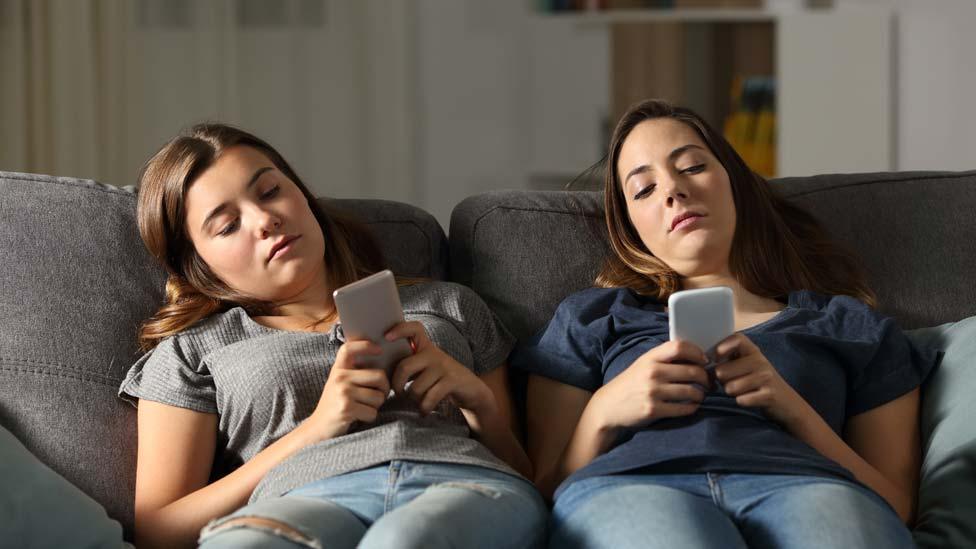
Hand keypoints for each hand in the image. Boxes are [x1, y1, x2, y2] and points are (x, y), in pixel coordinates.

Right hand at [304, 340, 391, 441]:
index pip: (349, 348)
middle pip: (380, 376)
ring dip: (376, 406)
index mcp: (338, 369)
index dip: (366, 346)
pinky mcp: (346, 408)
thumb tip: (382, 366)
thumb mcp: (340, 385)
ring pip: (379, 397)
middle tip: (377, 397)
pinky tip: (357, 418)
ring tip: (362, 408)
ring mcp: (342, 392)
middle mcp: (340, 377)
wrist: (317, 430)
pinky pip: (373, 412)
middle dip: (384, 390)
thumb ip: (354, 374)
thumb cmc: (335, 406)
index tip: (379, 350)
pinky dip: (369, 417)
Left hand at [385, 321, 494, 415]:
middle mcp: (434, 354)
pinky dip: (424, 408)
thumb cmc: (441, 381)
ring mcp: (444, 366)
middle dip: (397, 385)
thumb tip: (382, 373)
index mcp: (426, 348)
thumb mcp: (426, 368)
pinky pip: (429, 397)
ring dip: (413, 400)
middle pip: (405, 366)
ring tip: (417, 402)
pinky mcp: (452, 380)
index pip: (414, 328)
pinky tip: (425, 410)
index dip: (399, 329)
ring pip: (416, 387)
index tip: (386, 337)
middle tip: (399, 393)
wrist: (472, 390)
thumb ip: (409, 365)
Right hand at [590, 340, 709, 430]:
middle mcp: (652, 372)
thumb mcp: (643, 364)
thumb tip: (695, 357)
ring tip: (700, 395)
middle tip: (708, 382)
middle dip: (705, 378)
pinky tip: (692, 406)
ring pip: (691, 391)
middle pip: (691, 371)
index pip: (679, 347)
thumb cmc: (631, 383)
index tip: (704, 360)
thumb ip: (664, 359)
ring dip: (701, 394)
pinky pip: (683, 408)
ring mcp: (653, 392)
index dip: (697, 352)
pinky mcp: (653, 410)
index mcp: (650, 358)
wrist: (609, 406)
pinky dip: (692, 407)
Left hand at [713, 333, 808, 426]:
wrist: (787, 402)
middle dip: (721, 381)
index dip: (721, 347)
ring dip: (731, 392)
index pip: (736, 339)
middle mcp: (760, 361)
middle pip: (722, 371)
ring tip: (741, 391)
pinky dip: (741, 401)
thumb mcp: (746, 364)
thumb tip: (702, 359)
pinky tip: (749, 399)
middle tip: (731, 382)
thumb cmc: (757, 381)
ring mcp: (766, 377)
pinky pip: (742, 399)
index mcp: (752, 350)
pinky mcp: (769, 395)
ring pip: (730, 387)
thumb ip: (728, 358)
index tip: (716, 358)